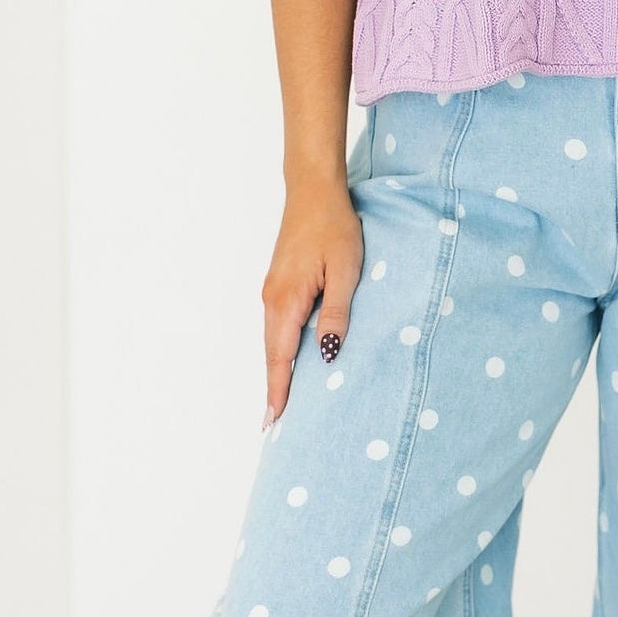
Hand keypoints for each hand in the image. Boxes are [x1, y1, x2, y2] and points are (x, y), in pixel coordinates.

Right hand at [260, 179, 363, 427]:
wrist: (313, 191)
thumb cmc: (334, 227)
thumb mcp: (345, 271)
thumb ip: (336, 313)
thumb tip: (328, 354)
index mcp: (287, 300)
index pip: (280, 357)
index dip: (278, 391)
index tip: (273, 422)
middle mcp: (272, 299)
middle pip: (271, 354)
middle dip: (275, 389)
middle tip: (275, 425)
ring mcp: (271, 291)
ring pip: (273, 340)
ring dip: (278, 370)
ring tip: (283, 401)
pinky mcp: (278, 284)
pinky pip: (277, 326)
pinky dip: (281, 349)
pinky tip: (290, 361)